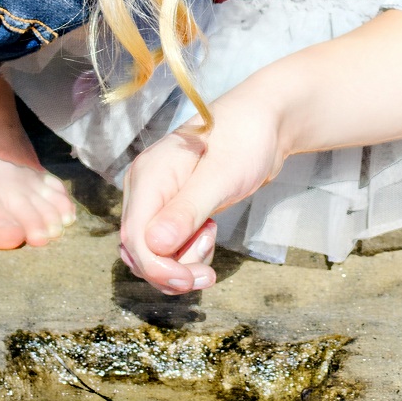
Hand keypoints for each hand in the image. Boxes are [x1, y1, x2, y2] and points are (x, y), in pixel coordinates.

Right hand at [118, 82, 288, 290]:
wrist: (266, 121)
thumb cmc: (246, 139)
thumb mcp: (221, 176)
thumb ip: (187, 210)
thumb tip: (154, 246)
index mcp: (148, 177)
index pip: (135, 238)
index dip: (157, 267)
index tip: (192, 279)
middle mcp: (145, 189)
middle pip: (138, 249)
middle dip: (170, 270)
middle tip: (208, 273)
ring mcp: (157, 198)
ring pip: (152, 251)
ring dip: (180, 262)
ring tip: (212, 237)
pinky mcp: (173, 207)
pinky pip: (168, 243)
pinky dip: (186, 251)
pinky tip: (209, 233)